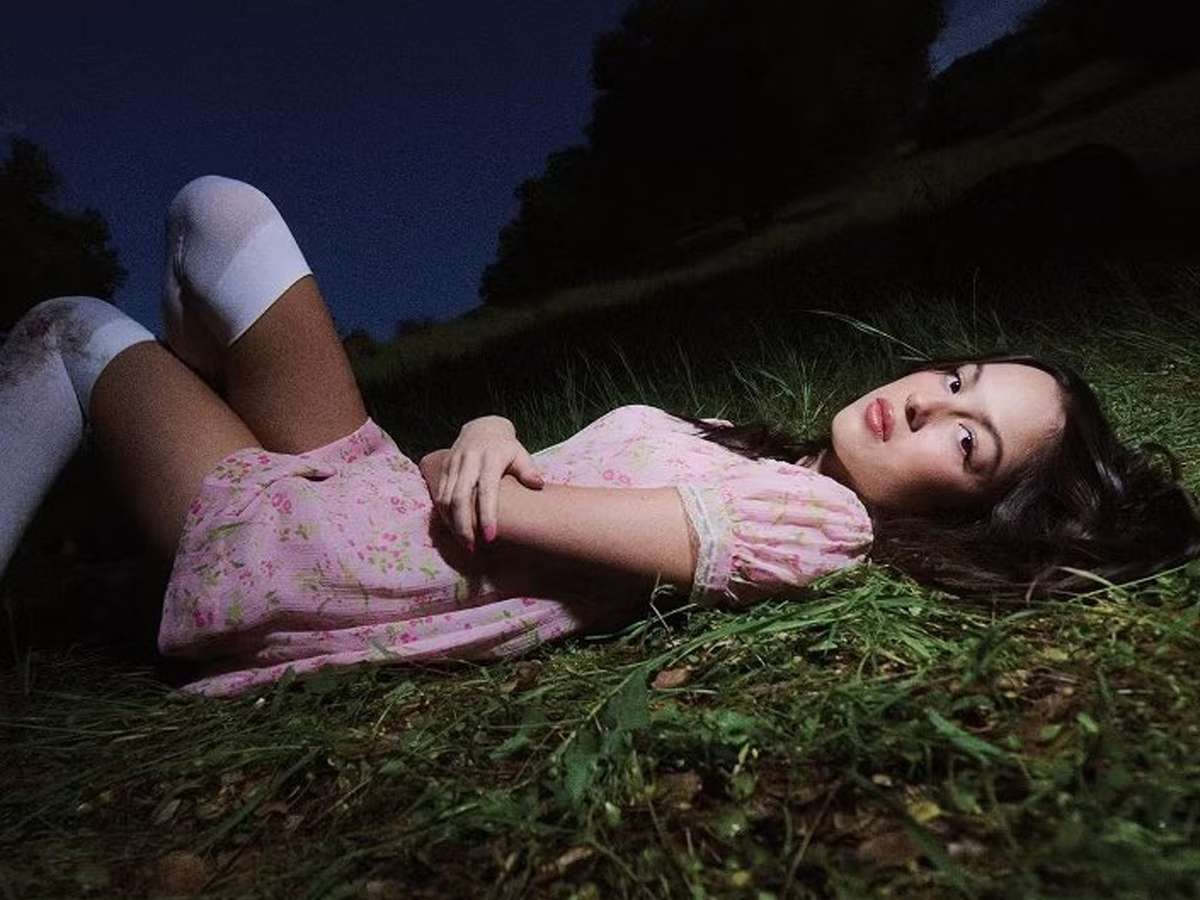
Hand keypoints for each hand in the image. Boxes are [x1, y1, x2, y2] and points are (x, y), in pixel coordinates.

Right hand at [425, 416, 544, 550]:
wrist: (482, 427)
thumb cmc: (506, 448)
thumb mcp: (520, 454)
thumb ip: (527, 469)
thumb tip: (538, 484)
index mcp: (490, 459)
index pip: (487, 491)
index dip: (487, 515)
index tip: (491, 538)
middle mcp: (469, 461)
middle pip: (460, 498)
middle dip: (464, 526)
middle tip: (472, 548)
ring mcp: (454, 464)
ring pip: (446, 498)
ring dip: (452, 524)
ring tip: (464, 544)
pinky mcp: (444, 468)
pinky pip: (439, 494)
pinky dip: (443, 514)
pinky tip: (452, 529)